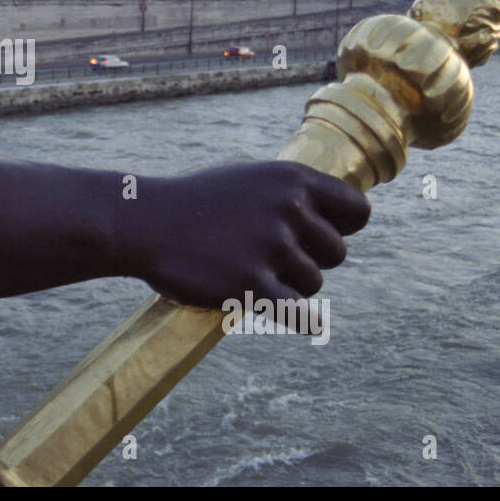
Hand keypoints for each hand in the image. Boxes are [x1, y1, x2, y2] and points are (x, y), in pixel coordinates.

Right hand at [130, 161, 369, 317]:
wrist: (143, 222)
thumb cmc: (194, 200)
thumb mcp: (246, 177)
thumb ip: (290, 190)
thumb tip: (334, 205)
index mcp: (291, 179)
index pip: (356, 212)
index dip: (343, 228)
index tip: (322, 237)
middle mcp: (287, 210)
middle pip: (336, 253)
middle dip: (310, 259)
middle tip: (272, 258)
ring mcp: (270, 248)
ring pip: (313, 283)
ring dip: (290, 285)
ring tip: (251, 272)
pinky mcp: (251, 286)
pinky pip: (300, 313)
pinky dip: (304, 321)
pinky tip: (306, 323)